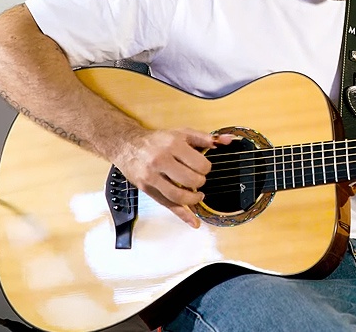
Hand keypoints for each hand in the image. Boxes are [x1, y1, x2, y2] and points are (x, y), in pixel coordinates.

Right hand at [112, 128, 232, 227]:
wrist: (127, 145)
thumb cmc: (157, 140)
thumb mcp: (182, 133)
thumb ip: (206, 138)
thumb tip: (228, 141)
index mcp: (173, 145)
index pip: (200, 164)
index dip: (206, 168)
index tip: (203, 167)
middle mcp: (161, 161)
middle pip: (191, 180)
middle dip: (200, 182)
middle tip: (198, 179)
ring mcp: (152, 177)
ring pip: (179, 196)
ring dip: (194, 198)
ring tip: (198, 195)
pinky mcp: (147, 189)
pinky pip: (167, 205)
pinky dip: (183, 215)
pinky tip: (194, 222)